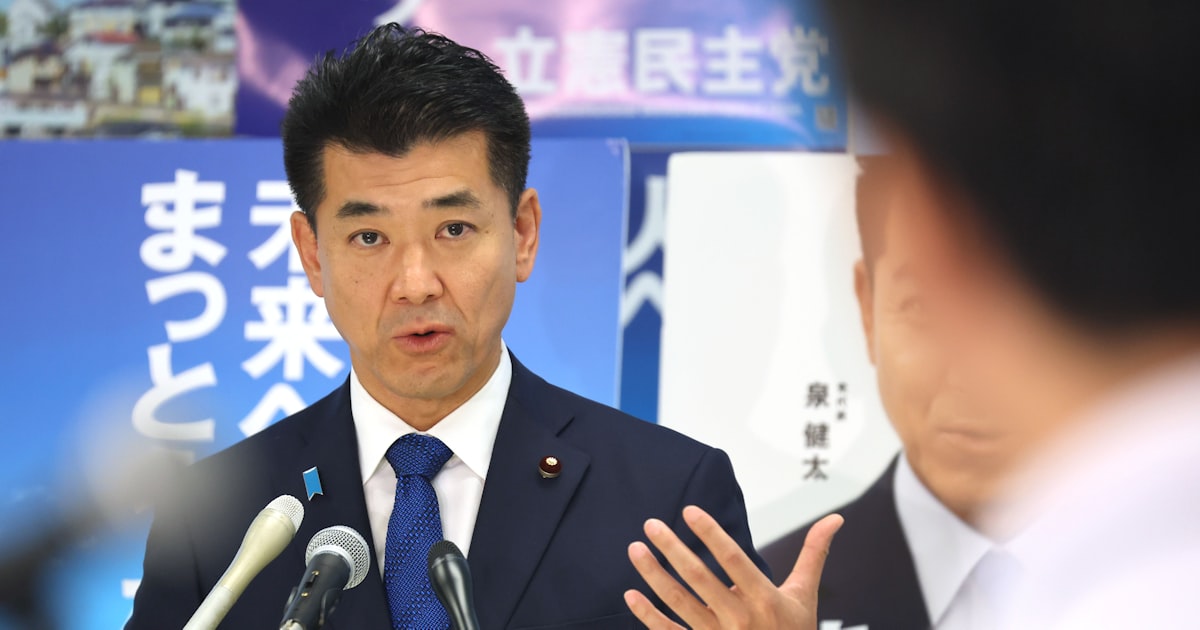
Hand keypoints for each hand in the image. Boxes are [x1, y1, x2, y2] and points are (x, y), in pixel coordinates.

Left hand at [624, 505, 842, 629]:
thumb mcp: (805, 594)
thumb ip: (814, 553)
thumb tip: (835, 518)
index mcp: (764, 598)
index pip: (733, 559)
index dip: (710, 534)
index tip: (689, 512)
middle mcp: (739, 618)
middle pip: (699, 578)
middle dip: (672, 549)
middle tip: (651, 524)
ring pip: (679, 602)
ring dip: (653, 575)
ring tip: (635, 549)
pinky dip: (648, 616)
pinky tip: (631, 594)